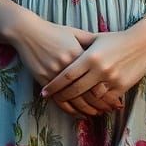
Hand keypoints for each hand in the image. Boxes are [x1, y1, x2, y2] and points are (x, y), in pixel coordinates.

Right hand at [9, 17, 125, 117]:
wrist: (28, 31)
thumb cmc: (54, 32)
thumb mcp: (75, 33)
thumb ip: (91, 41)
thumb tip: (110, 46)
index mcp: (80, 54)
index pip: (98, 78)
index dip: (108, 92)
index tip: (117, 100)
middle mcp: (69, 66)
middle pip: (87, 92)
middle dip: (99, 104)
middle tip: (109, 111)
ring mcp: (54, 74)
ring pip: (73, 98)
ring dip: (85, 109)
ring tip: (95, 114)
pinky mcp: (43, 79)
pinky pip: (58, 99)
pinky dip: (68, 109)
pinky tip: (77, 114)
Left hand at [40, 18, 145, 115]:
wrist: (143, 42)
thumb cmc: (116, 39)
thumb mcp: (96, 38)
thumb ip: (80, 44)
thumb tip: (61, 49)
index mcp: (90, 56)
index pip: (67, 75)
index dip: (54, 85)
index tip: (44, 91)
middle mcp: (99, 69)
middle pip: (75, 89)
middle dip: (62, 96)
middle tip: (53, 99)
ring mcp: (111, 79)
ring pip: (90, 97)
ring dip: (79, 103)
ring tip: (70, 105)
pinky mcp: (122, 86)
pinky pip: (105, 99)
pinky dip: (97, 103)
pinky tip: (89, 105)